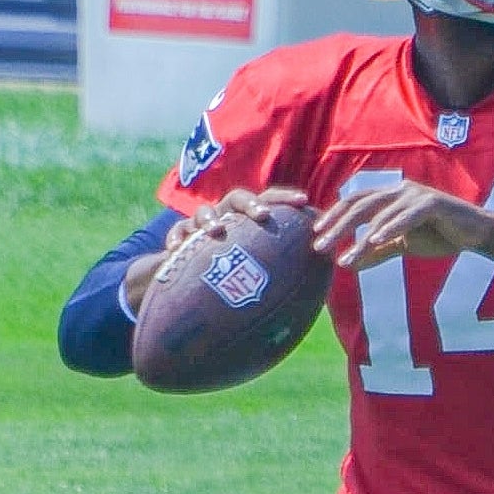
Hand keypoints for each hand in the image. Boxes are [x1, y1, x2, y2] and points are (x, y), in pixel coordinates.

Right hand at [129, 185, 308, 304]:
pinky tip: (176, 250)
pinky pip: (176, 235)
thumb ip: (282, 276)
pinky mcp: (180, 241)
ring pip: (203, 213)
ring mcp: (202, 228)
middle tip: (263, 216)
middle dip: (251, 203)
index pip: (269, 201)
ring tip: (216, 230)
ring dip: (209, 218)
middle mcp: (227, 219)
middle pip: (237, 199)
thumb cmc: (235, 279)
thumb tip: (318, 295)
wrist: (194, 286)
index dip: (285, 198)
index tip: (304, 201)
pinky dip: (176, 239)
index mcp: (249, 222)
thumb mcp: (258, 274)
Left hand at [313, 179, 493, 273]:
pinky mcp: (432, 203)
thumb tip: (348, 264)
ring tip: (345, 256)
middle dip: (337, 226)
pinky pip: (406, 217)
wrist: (475, 233)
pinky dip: (389, 228)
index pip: (354, 203)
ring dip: (359, 236)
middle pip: (360, 205)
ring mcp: (415, 195)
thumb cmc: (439, 235)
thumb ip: (377, 251)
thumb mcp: (402, 246)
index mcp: (390, 197)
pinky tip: (374, 241)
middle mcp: (399, 191)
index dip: (334, 216)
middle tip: (320, 246)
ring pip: (380, 213)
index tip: (316, 235)